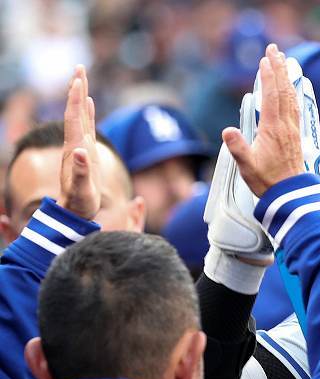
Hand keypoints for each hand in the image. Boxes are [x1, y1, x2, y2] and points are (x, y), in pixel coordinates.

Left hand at [58, 65, 100, 219]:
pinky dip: (87, 112)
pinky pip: (86, 126)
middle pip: (75, 112)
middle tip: (79, 67)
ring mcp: (80, 148)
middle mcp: (75, 144)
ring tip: (82, 79)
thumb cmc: (79, 204)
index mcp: (75, 149)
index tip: (77, 78)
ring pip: (79, 116)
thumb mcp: (82, 190)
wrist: (74, 213)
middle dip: (77, 89)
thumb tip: (80, 152)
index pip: (74, 118)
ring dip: (80, 97)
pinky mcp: (86, 153)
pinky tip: (88, 103)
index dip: (75, 99)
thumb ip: (81, 171)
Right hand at [222, 44, 304, 196]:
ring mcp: (292, 129)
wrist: (289, 194)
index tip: (265, 59)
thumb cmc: (267, 181)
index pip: (271, 96)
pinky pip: (294, 107)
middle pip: (283, 91)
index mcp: (272, 129)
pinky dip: (292, 93)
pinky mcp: (295, 135)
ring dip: (286, 77)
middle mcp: (285, 125)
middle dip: (278, 68)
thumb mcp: (247, 166)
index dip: (268, 76)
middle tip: (274, 50)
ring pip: (291, 97)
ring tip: (283, 61)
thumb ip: (238, 147)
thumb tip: (227, 130)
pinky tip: (291, 89)